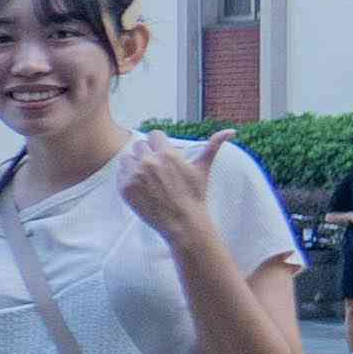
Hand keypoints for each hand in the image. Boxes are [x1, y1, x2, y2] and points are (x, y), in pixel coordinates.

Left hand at [119, 128, 230, 251]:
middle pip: (139, 145)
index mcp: (167, 153)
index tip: (163, 154)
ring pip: (127, 158)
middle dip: (147, 153)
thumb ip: (213, 146)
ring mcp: (135, 175)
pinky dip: (127, 177)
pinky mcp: (125, 188)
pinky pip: (120, 173)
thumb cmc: (195, 194)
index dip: (159, 144)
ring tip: (147, 177)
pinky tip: (141, 186)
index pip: (154, 134)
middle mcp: (149, 162)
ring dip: (134, 164)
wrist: (183, 222)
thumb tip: (232, 131)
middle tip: (156, 168)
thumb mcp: (203, 169)